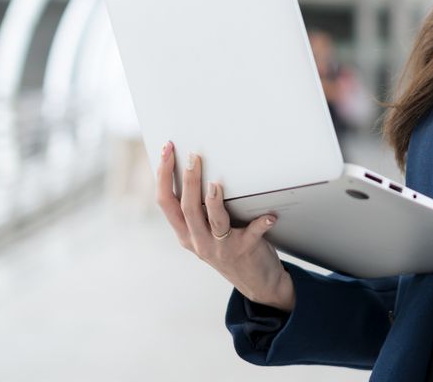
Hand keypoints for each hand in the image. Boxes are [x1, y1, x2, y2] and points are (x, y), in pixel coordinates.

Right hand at [156, 141, 295, 310]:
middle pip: (186, 208)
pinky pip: (252, 234)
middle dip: (188, 181)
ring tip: (215, 184)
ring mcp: (220, 247)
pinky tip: (270, 216)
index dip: (162, 175)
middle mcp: (198, 241)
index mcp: (185, 233)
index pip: (165, 201)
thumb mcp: (205, 232)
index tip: (166, 150)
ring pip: (212, 220)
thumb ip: (199, 209)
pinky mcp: (244, 250)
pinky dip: (261, 223)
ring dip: (213, 201)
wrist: (255, 281)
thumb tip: (197, 167)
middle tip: (193, 157)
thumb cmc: (229, 247)